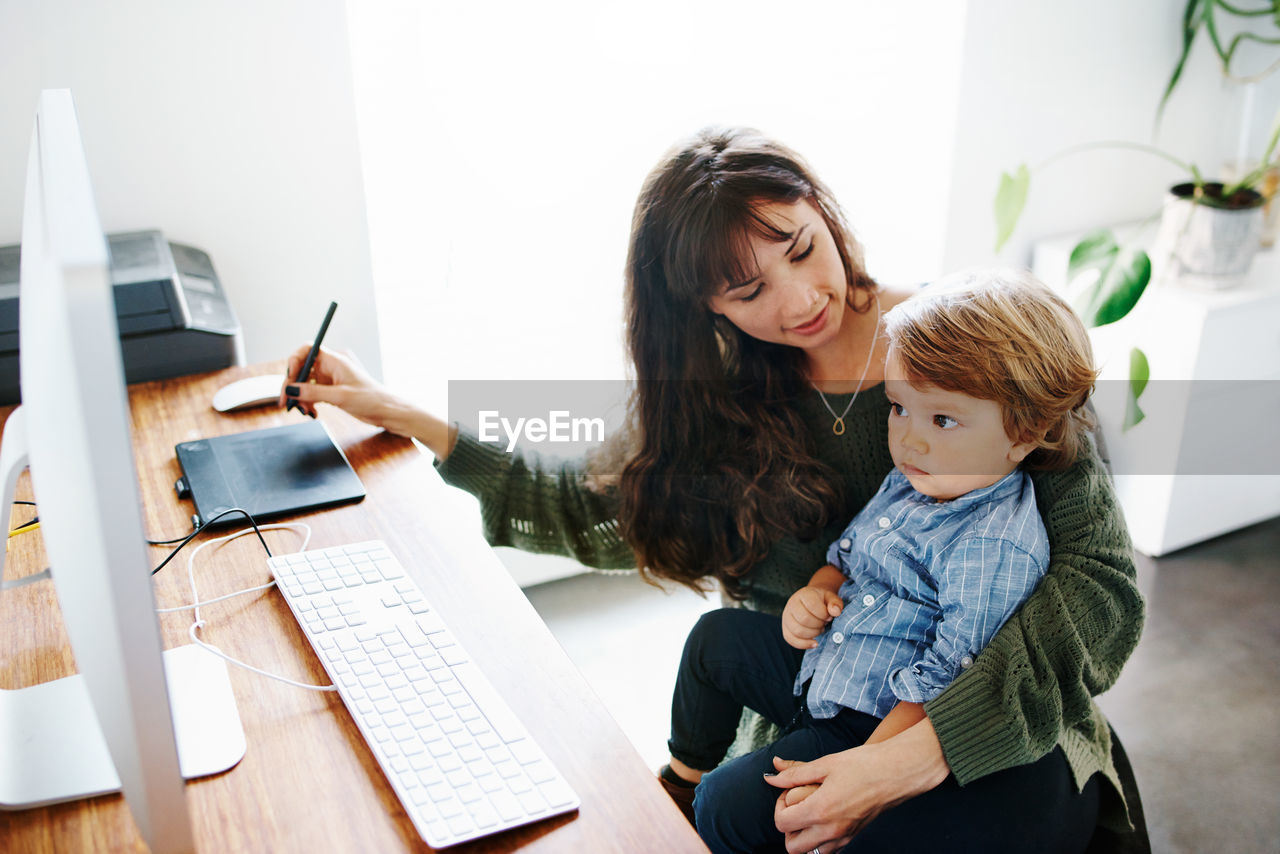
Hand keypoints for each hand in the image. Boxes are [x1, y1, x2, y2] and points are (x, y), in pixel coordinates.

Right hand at [279, 345, 419, 438]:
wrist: (387, 411)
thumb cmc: (371, 399)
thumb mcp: (340, 396)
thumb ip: (313, 393)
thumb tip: (291, 390)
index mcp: (334, 360)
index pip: (306, 350)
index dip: (294, 362)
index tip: (290, 379)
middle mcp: (330, 367)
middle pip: (302, 369)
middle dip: (292, 385)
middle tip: (286, 402)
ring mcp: (330, 379)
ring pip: (305, 383)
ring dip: (300, 397)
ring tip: (304, 411)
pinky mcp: (331, 391)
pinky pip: (312, 394)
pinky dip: (308, 403)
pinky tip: (312, 413)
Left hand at [764, 720, 950, 853]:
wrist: (896, 773)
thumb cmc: (863, 764)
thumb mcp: (824, 764)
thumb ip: (794, 774)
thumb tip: (771, 778)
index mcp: (820, 810)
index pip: (782, 823)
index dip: (778, 806)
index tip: (788, 791)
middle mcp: (830, 830)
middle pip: (792, 846)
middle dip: (787, 826)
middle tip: (795, 804)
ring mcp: (843, 837)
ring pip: (810, 852)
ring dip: (803, 836)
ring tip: (810, 812)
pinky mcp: (853, 838)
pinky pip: (828, 850)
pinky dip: (820, 840)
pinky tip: (825, 818)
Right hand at [781, 585, 842, 648]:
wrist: (811, 601)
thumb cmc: (822, 601)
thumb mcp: (831, 598)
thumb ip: (835, 603)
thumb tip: (836, 612)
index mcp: (804, 594)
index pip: (812, 605)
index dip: (823, 614)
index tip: (829, 616)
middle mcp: (792, 604)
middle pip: (804, 619)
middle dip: (818, 624)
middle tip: (824, 623)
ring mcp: (786, 617)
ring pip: (797, 631)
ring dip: (813, 634)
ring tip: (819, 628)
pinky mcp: (785, 628)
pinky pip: (791, 640)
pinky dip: (804, 644)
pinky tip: (815, 643)